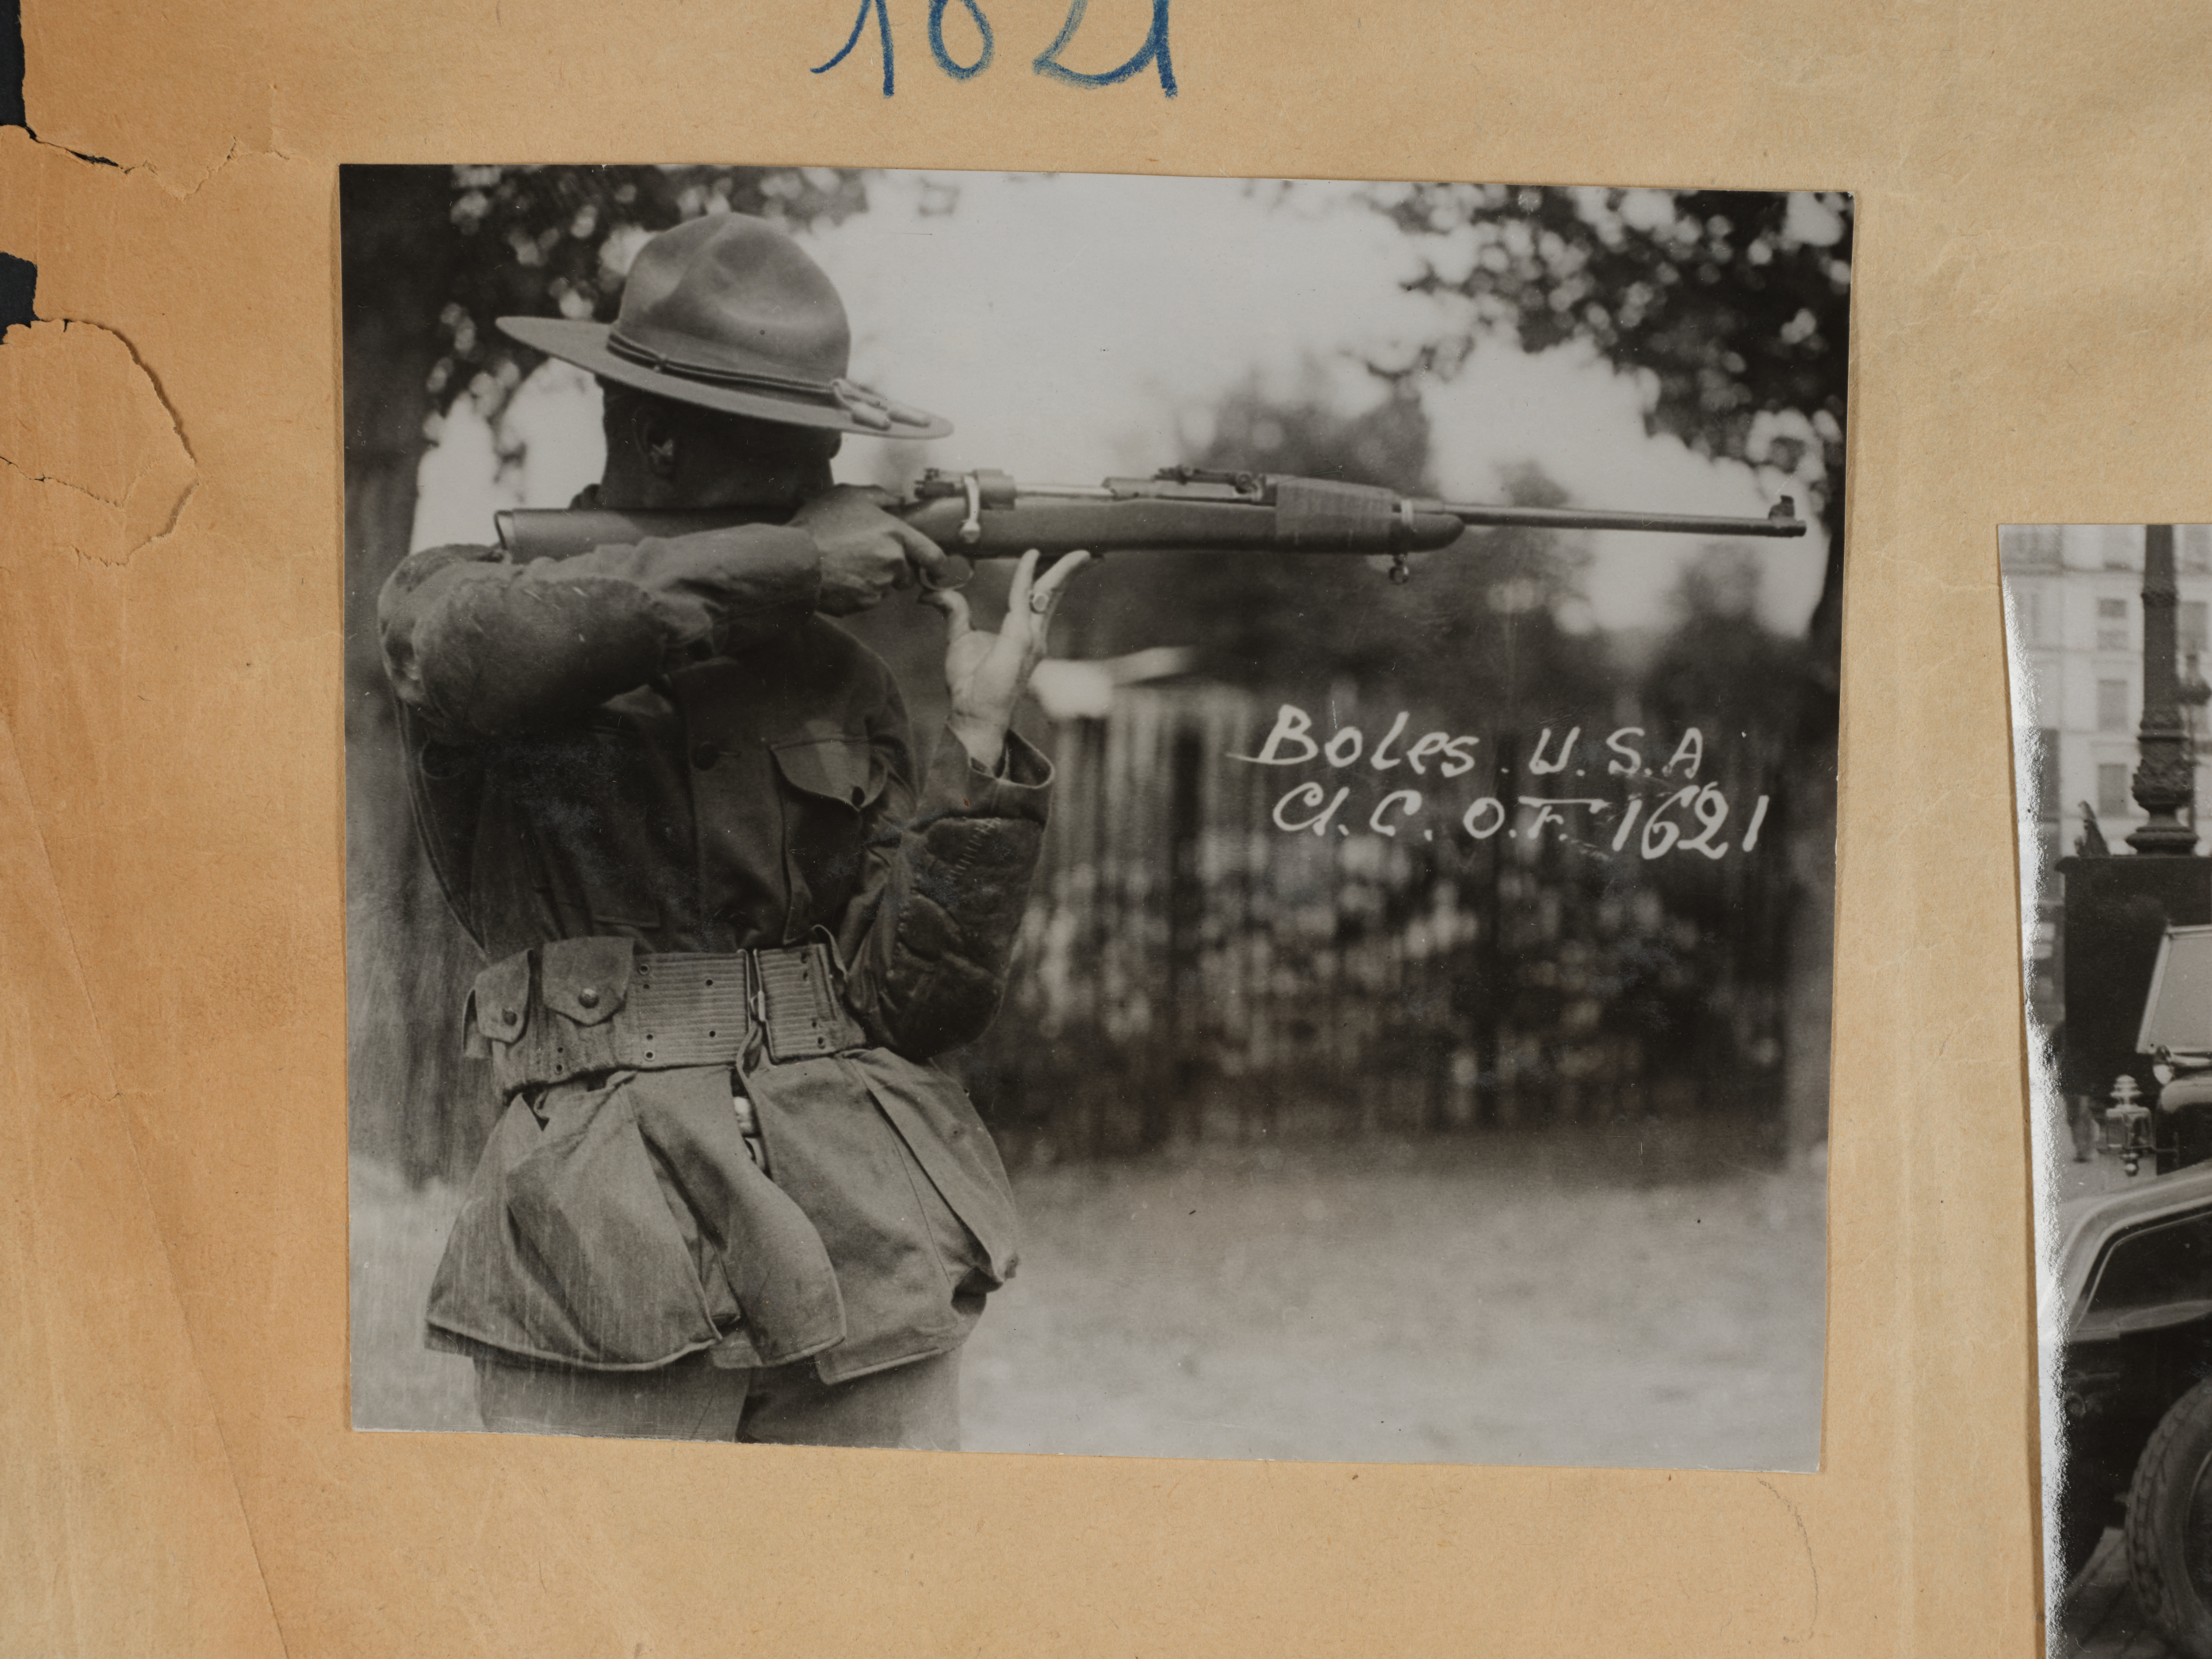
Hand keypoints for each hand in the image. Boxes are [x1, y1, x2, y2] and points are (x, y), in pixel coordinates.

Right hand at [791, 485, 950, 614]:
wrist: (795, 559)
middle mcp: (893, 562)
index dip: (938, 563)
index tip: (937, 567)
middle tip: (869, 555)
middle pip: (907, 573)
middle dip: (895, 568)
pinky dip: (858, 591)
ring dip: (875, 578)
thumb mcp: (849, 496)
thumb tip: (897, 499)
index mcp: (896, 535)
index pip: (933, 555)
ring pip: (886, 587)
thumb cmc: (820, 526)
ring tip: (849, 563)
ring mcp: (879, 586)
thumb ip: (880, 496)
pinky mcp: (863, 604)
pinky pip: (868, 599)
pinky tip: (841, 576)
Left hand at [923, 549, 1091, 770]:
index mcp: (1025, 636)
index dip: (1047, 577)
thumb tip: (935, 593)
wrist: (972, 712)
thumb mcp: (958, 638)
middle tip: (1084, 551)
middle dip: (1069, 571)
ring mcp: (1031, 638)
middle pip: (1054, 594)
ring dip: (1063, 570)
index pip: (1039, 600)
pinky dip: (1026, 574)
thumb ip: (955, 612)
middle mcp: (1035, 636)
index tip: (1047, 555)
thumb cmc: (969, 684)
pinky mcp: (1020, 638)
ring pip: (1049, 593)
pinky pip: (1023, 597)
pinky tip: (1030, 556)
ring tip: (1079, 554)